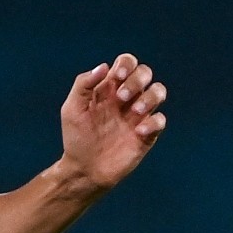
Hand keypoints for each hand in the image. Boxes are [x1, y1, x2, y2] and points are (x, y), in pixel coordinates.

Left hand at [60, 53, 167, 189]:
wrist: (84, 169)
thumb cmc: (76, 137)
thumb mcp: (72, 108)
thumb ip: (83, 84)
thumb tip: (104, 66)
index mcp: (108, 88)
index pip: (126, 63)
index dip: (127, 64)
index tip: (117, 77)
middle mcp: (126, 98)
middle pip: (145, 73)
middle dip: (137, 80)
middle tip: (120, 98)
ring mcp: (138, 115)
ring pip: (159, 91)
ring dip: (150, 98)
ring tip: (134, 112)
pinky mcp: (147, 134)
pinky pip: (161, 119)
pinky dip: (153, 122)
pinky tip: (137, 132)